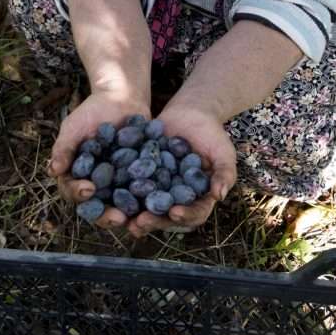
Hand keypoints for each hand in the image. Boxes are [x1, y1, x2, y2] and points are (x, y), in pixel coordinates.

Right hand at [50, 92, 150, 229]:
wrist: (121, 97)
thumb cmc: (92, 111)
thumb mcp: (74, 126)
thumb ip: (64, 148)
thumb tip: (53, 171)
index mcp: (77, 177)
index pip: (74, 191)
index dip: (79, 193)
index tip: (89, 189)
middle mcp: (97, 186)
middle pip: (98, 208)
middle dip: (107, 216)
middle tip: (117, 218)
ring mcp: (119, 185)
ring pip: (122, 207)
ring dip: (130, 215)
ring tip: (138, 219)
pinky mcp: (140, 180)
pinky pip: (145, 194)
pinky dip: (150, 201)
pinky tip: (158, 205)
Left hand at [127, 103, 236, 238]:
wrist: (191, 112)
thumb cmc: (212, 134)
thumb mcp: (223, 152)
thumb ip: (224, 173)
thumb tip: (219, 195)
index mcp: (199, 198)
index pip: (195, 213)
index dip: (185, 215)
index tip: (175, 212)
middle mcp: (178, 198)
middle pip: (167, 216)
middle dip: (154, 220)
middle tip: (141, 222)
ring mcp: (159, 188)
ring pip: (147, 207)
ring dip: (135, 215)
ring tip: (123, 220)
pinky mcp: (143, 176)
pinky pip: (132, 187)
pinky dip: (122, 193)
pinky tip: (111, 195)